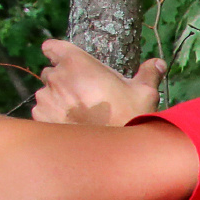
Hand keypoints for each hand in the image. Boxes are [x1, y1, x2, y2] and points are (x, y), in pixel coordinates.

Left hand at [32, 38, 163, 126]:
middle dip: (63, 80)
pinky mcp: (41, 117)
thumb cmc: (131, 115)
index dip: (59, 54)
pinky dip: (53, 115)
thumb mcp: (144, 93)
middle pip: (51, 72)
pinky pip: (43, 111)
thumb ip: (148, 73)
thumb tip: (158, 63)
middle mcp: (57, 77)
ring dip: (58, 99)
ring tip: (79, 114)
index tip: (69, 63)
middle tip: (84, 95)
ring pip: (47, 93)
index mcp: (77, 63)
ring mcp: (46, 98)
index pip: (52, 47)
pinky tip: (71, 125)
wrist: (116, 151)